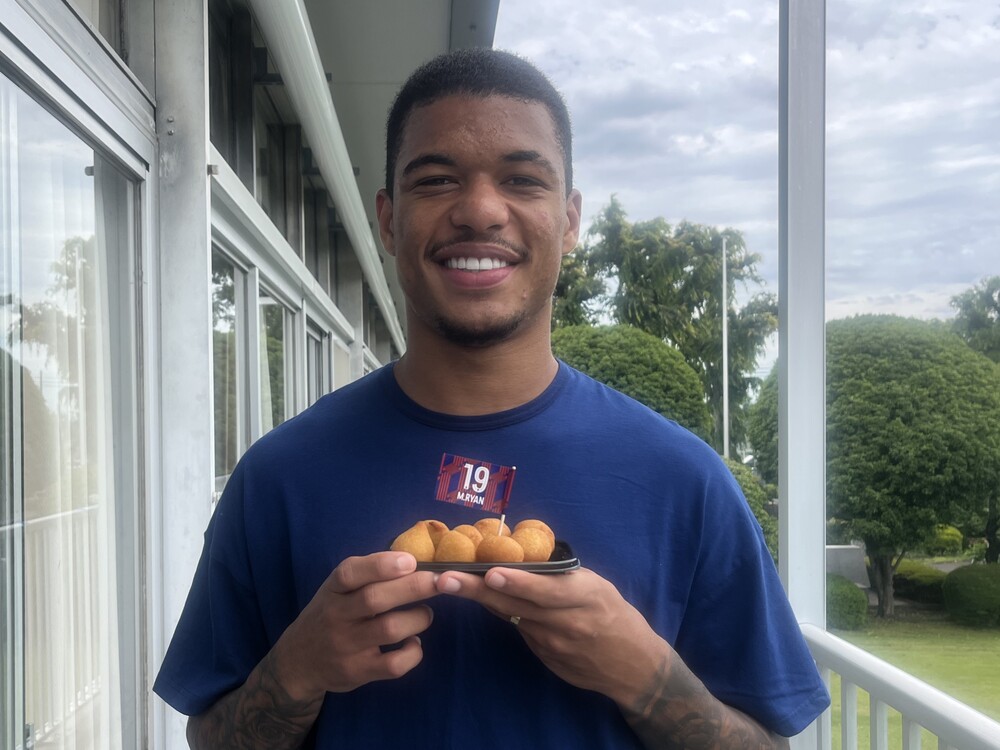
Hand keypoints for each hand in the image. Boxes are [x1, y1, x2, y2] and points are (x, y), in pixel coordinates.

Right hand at [271, 552, 437, 700]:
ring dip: (418, 618)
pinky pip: (393, 664)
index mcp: (332, 590)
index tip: (409, 560)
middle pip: (375, 599)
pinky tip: (413, 643)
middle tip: (439, 581)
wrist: (299, 661)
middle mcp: (336, 616)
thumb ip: (366, 575)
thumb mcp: (336, 590)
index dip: (381, 565)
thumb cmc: (330, 614)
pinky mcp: (358, 671)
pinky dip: (412, 652)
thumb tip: (413, 560)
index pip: (349, 573)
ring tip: (426, 614)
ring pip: (389, 629)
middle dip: (413, 587)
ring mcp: (346, 646)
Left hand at [434, 566, 668, 708]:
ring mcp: (553, 644)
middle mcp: (566, 622)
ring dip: (481, 599)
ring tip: (450, 583)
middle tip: (446, 579)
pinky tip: (482, 598)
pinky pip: (518, 629)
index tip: (491, 572)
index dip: (518, 581)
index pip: (546, 589)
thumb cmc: (615, 614)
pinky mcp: (545, 657)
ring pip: (511, 616)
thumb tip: (523, 555)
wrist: (633, 666)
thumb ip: (562, 576)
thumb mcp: (596, 587)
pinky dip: (502, 611)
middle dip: (478, 590)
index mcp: (585, 597)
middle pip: (516, 604)